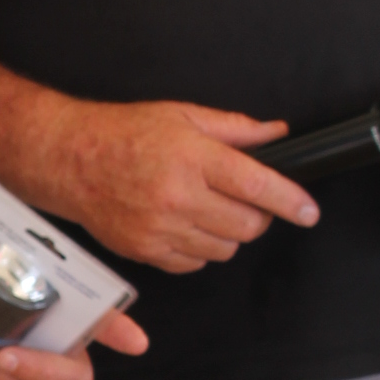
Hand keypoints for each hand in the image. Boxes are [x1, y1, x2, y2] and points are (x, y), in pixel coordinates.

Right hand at [51, 102, 315, 274]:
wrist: (71, 160)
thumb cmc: (124, 134)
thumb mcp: (182, 116)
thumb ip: (234, 128)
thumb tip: (276, 135)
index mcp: (191, 157)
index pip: (255, 185)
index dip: (289, 201)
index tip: (308, 211)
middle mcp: (177, 196)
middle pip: (246, 226)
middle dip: (258, 217)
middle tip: (247, 201)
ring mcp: (160, 228)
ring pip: (224, 249)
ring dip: (229, 234)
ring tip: (209, 209)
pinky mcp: (146, 251)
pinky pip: (195, 264)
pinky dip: (201, 249)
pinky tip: (187, 225)